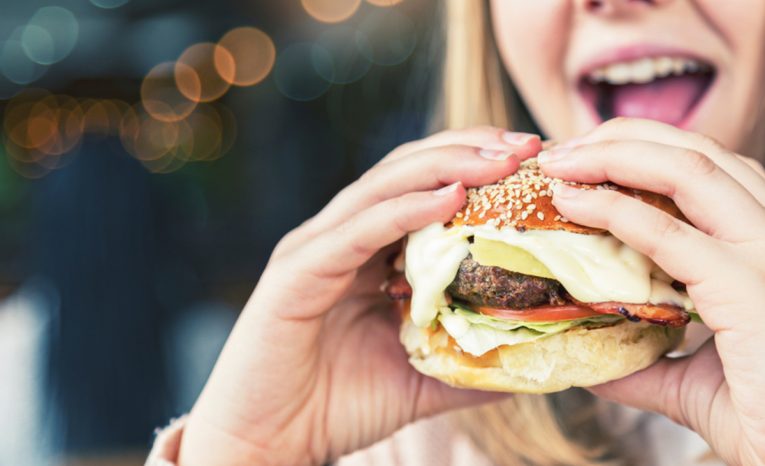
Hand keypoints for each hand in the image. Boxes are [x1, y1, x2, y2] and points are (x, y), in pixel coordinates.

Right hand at [177, 127, 541, 465]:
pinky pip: (358, 230)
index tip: (533, 160)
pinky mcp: (297, 270)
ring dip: (444, 165)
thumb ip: (468, 358)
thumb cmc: (338, 408)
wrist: (269, 444)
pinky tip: (450, 197)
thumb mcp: (421, 378)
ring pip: (383, 186)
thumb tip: (532, 353)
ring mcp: (316, 248)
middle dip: (468, 149)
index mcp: (367, 252)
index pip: (424, 187)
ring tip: (500, 160)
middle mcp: (340, 237)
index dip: (476, 165)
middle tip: (526, 145)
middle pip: (406, 170)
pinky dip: (404, 209)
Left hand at [538, 117, 764, 465]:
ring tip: (557, 162)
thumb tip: (594, 359)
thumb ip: (647, 363)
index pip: (707, 175)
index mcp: (764, 249)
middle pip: (699, 153)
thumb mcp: (696, 386)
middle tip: (560, 151)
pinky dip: (614, 210)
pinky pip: (672, 234)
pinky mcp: (752, 289)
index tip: (580, 161)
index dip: (641, 154)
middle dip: (621, 139)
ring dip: (613, 155)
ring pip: (692, 170)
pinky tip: (570, 202)